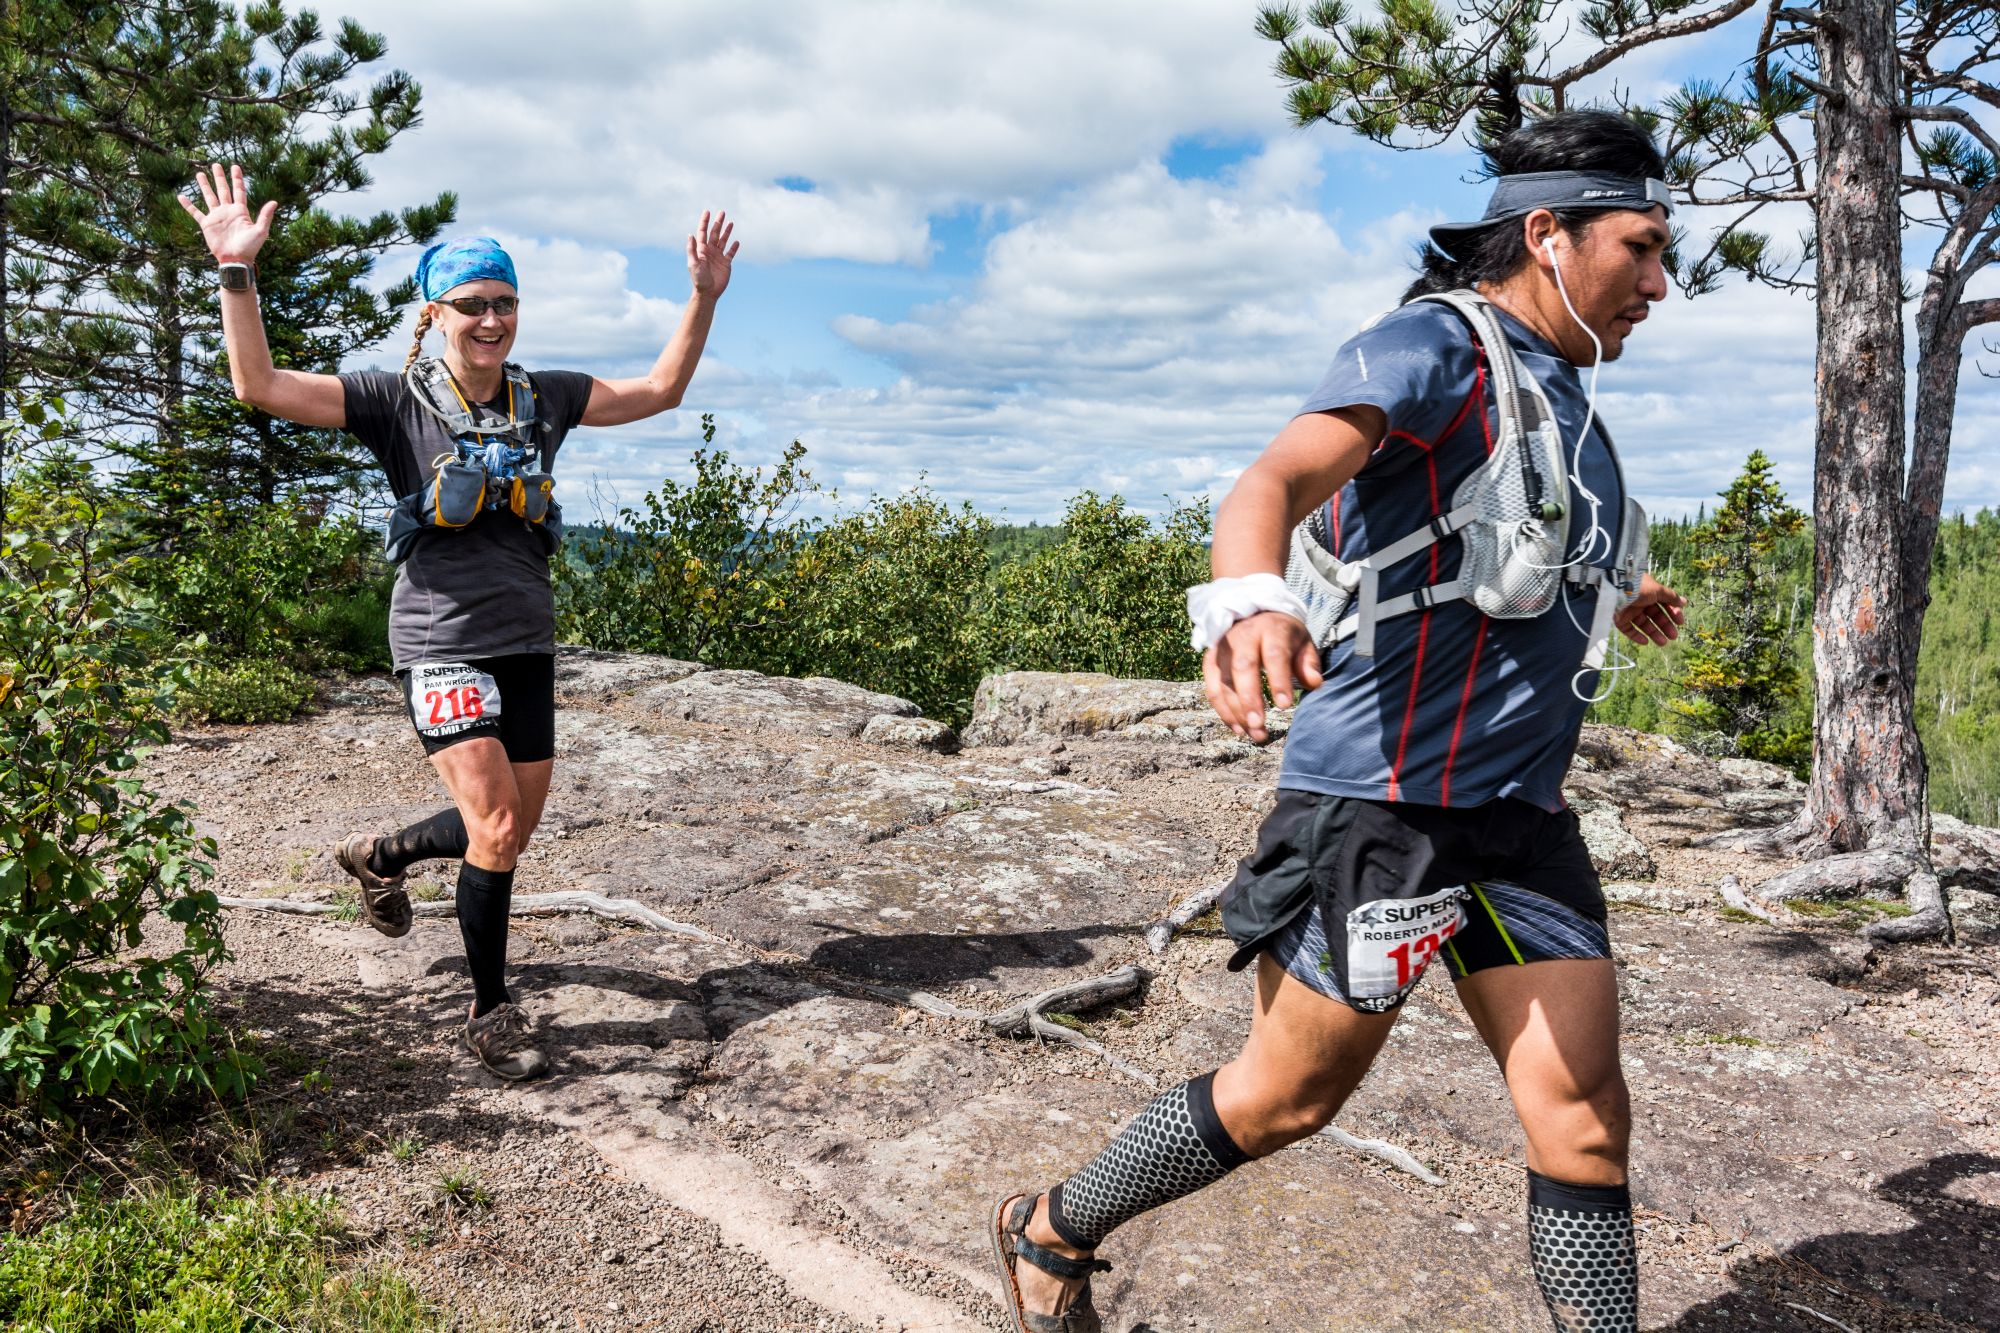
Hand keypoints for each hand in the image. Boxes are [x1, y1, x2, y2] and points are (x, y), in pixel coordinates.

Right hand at [176, 163, 276, 263]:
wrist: (236, 260)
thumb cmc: (250, 248)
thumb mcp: (261, 231)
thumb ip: (265, 216)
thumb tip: (274, 202)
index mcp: (240, 211)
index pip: (239, 190)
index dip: (237, 178)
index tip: (235, 166)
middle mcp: (227, 211)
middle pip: (223, 190)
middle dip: (220, 177)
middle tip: (215, 165)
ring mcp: (216, 217)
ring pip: (209, 197)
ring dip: (204, 186)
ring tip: (200, 174)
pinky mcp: (206, 224)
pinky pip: (195, 212)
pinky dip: (188, 205)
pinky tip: (181, 196)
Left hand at [687, 210, 738, 299]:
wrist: (708, 292)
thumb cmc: (699, 279)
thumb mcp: (693, 264)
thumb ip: (692, 249)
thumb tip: (690, 234)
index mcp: (702, 249)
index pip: (703, 232)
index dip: (705, 222)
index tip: (707, 212)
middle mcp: (710, 251)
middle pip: (715, 233)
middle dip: (718, 223)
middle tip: (722, 212)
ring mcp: (718, 257)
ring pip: (723, 241)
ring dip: (727, 232)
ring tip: (731, 222)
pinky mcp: (726, 264)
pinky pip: (731, 253)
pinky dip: (734, 247)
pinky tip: (736, 241)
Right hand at [1203, 611, 1322, 742]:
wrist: (1254, 615)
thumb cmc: (1283, 636)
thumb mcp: (1303, 642)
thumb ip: (1308, 663)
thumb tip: (1315, 684)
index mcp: (1271, 629)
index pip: (1274, 654)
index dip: (1278, 680)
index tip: (1285, 706)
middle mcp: (1243, 636)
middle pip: (1242, 667)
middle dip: (1250, 699)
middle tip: (1260, 725)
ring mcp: (1223, 648)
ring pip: (1224, 681)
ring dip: (1236, 711)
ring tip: (1254, 734)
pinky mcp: (1210, 661)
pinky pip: (1212, 688)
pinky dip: (1223, 711)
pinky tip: (1239, 728)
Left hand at [1615, 573, 1685, 646]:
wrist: (1615, 590)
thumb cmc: (1639, 588)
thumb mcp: (1658, 590)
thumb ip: (1671, 597)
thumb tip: (1684, 602)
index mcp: (1649, 592)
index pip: (1664, 604)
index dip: (1673, 613)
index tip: (1680, 622)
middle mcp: (1640, 601)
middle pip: (1655, 616)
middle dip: (1665, 626)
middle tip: (1673, 636)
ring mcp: (1629, 611)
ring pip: (1643, 624)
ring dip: (1654, 633)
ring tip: (1663, 642)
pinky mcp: (1619, 619)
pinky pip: (1629, 630)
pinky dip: (1637, 636)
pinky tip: (1646, 641)